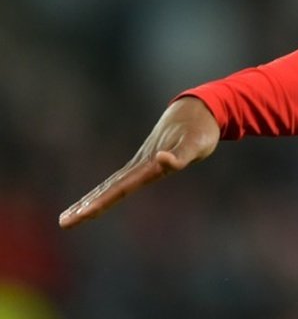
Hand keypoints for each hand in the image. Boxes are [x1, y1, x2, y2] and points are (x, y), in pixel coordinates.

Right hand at [59, 97, 219, 228]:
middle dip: (87, 206)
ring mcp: (142, 163)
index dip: (102, 202)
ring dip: (91, 200)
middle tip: (64, 223)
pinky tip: (89, 202)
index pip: (121, 187)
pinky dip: (105, 191)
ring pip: (112, 184)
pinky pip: (123, 179)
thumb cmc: (199, 130)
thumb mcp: (195, 145)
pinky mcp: (147, 161)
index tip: (83, 215)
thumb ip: (180, 155)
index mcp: (150, 165)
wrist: (196, 110)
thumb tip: (162, 161)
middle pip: (111, 188)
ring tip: (68, 217)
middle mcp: (141, 165)